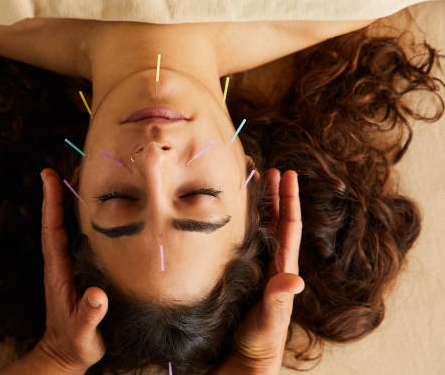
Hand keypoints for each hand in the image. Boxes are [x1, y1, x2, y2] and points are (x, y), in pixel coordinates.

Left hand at [35, 168, 108, 373]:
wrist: (65, 357)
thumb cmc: (74, 346)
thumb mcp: (83, 334)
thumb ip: (89, 315)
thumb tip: (97, 294)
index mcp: (58, 272)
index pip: (53, 231)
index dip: (52, 203)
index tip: (49, 176)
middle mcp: (60, 264)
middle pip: (57, 221)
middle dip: (59, 193)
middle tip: (66, 164)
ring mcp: (66, 267)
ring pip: (66, 227)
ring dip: (69, 203)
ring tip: (78, 178)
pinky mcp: (76, 272)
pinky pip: (76, 239)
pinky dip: (80, 220)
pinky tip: (93, 212)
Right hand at [222, 169, 304, 374]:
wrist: (241, 362)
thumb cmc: (258, 345)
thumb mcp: (269, 323)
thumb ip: (278, 301)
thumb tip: (295, 280)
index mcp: (281, 270)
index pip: (288, 228)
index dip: (288, 200)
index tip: (286, 173)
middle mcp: (270, 265)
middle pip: (277, 222)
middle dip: (275, 195)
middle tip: (270, 169)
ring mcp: (255, 269)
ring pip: (260, 230)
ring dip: (260, 206)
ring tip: (252, 183)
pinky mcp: (239, 276)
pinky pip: (243, 243)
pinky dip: (240, 224)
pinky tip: (229, 217)